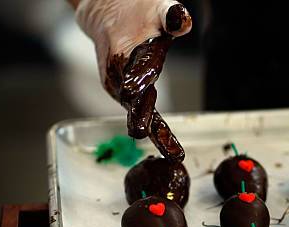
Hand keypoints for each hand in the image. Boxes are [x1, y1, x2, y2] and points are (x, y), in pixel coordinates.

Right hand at [75, 0, 191, 161]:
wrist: (106, 11)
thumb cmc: (139, 10)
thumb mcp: (158, 7)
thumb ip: (171, 15)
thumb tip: (182, 21)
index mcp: (125, 50)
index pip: (134, 74)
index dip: (138, 90)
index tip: (136, 103)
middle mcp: (117, 71)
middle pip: (133, 99)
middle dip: (144, 119)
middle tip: (161, 144)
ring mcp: (115, 82)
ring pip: (135, 108)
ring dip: (153, 129)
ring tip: (173, 150)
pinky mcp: (118, 89)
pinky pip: (136, 108)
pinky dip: (152, 123)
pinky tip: (168, 143)